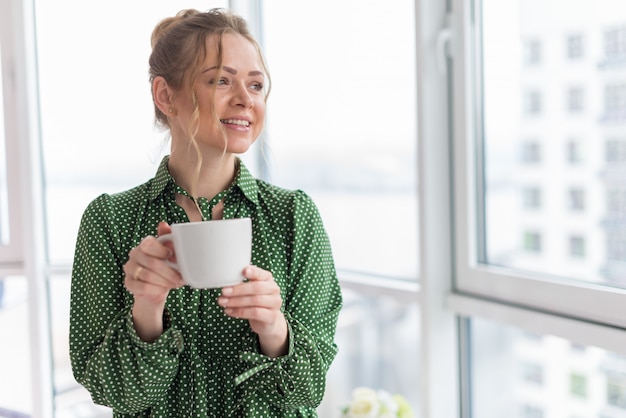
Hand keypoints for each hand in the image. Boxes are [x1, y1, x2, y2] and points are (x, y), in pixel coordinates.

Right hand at [124, 222, 184, 341]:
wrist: (157, 289)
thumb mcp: (172, 253)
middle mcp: (134, 254)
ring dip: (165, 282)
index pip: (148, 244)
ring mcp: (130, 269)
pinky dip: (157, 289)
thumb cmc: (167, 267)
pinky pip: (143, 287)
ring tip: (175, 284)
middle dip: (169, 272)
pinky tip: (164, 289)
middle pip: (151, 263)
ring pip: (148, 276)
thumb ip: (169, 239)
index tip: (172, 256)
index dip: (162, 251)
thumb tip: (164, 224)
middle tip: (180, 278)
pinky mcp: (129, 283)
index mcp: (145, 244)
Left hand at [218, 265, 287, 356]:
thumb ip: (241, 283)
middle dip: (238, 290)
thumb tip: (224, 284)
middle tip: (224, 292)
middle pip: (257, 288)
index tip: (243, 271)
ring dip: (236, 301)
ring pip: (255, 300)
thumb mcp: (251, 290)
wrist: (268, 320)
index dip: (253, 272)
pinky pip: (255, 313)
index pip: (261, 273)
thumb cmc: (256, 301)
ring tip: (223, 302)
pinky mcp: (271, 316)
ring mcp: (275, 303)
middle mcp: (274, 289)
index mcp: (268, 279)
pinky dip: (240, 312)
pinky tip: (229, 311)